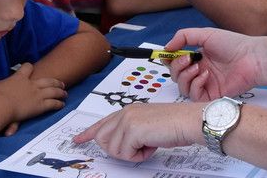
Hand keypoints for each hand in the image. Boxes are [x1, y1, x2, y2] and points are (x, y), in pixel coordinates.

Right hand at [0, 63, 66, 126]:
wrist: (0, 106)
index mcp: (20, 78)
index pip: (27, 68)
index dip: (29, 67)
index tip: (30, 67)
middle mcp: (31, 84)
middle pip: (47, 80)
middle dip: (55, 81)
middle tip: (61, 82)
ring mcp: (37, 95)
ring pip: (53, 91)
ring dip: (60, 91)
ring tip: (65, 92)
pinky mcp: (40, 106)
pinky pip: (52, 103)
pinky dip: (58, 103)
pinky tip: (62, 104)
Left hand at [73, 102, 200, 162]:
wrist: (188, 121)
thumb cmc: (175, 124)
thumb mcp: (148, 125)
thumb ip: (132, 130)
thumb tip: (120, 144)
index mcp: (128, 109)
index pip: (103, 122)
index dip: (89, 133)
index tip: (78, 139)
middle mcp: (125, 112)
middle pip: (102, 139)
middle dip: (117, 149)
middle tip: (137, 148)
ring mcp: (127, 120)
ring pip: (113, 149)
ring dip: (131, 153)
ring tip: (148, 144)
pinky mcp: (132, 130)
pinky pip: (125, 154)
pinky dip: (139, 156)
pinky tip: (151, 146)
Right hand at [165, 28, 262, 100]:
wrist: (251, 57)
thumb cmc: (233, 44)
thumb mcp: (206, 34)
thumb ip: (184, 36)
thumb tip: (166, 47)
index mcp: (198, 58)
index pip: (175, 62)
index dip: (168, 60)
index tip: (166, 54)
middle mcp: (200, 72)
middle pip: (175, 76)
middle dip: (176, 67)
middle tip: (188, 59)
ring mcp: (205, 84)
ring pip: (182, 87)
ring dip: (185, 76)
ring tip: (198, 67)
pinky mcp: (211, 96)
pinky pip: (194, 96)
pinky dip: (195, 85)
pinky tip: (205, 75)